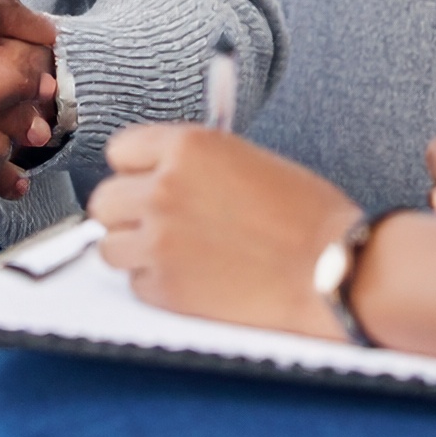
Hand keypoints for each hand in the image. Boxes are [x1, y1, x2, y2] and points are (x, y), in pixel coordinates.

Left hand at [89, 125, 361, 340]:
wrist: (331, 270)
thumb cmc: (306, 215)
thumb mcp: (247, 159)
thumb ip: (195, 163)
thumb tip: (158, 172)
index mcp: (188, 147)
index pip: (121, 150)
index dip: (137, 169)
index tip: (149, 180)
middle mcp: (164, 189)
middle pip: (104, 200)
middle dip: (127, 212)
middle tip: (157, 222)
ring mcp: (159, 240)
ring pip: (110, 246)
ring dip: (137, 250)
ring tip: (178, 254)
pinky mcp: (165, 289)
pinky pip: (136, 283)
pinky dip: (157, 284)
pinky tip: (195, 279)